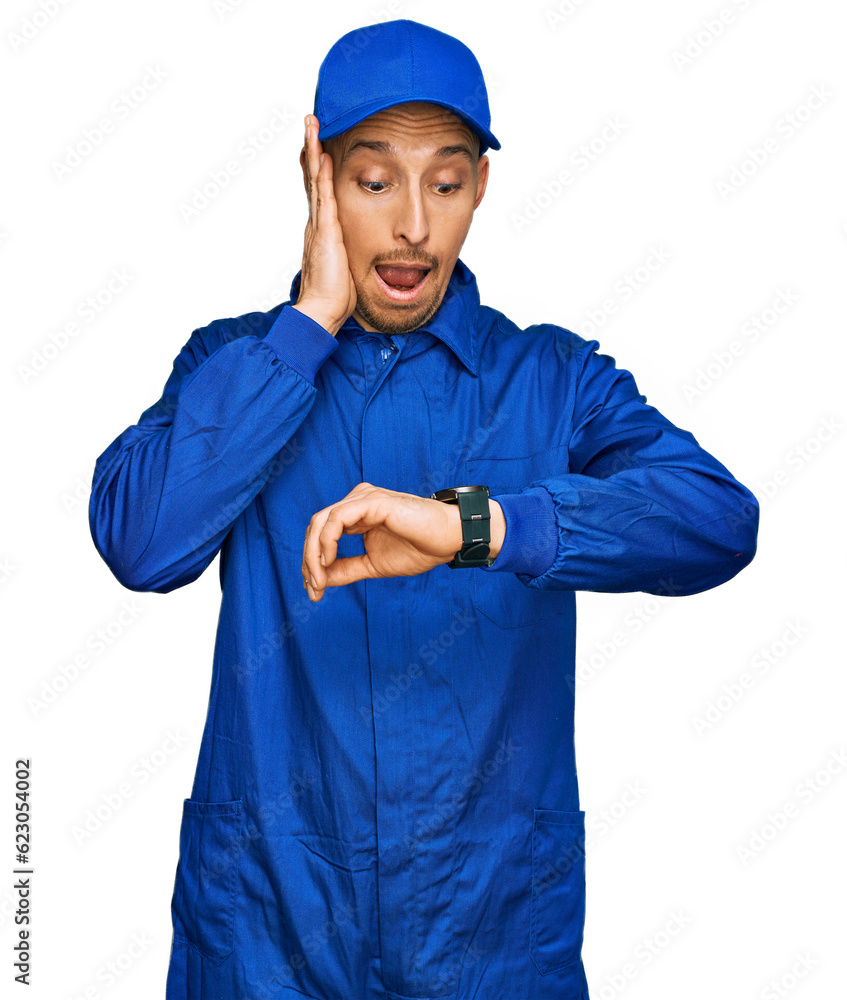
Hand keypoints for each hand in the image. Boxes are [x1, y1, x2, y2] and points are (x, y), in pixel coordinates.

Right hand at [293, 114, 357, 336]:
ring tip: (311, 124)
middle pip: (313, 177)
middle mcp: (317, 222)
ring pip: (315, 178)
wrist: (322, 311)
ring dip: (313, 150)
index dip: (318, 168)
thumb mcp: (346, 268)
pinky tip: (323, 153)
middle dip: (311, 149)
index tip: (318, 146)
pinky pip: (324, 194)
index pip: (320, 191)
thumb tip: (357, 252)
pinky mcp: (325, 231)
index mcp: (323, 230)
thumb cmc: (336, 296)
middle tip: (310, 122)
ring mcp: (319, 224)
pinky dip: (322, 172)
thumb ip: (349, 254)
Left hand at [301, 482, 462, 601]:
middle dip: (308, 560)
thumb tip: (318, 581)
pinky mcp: (372, 501)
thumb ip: (346, 570)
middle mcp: (356, 501)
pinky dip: (327, 541)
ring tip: (318, 580)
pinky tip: (329, 560)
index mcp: (356, 514)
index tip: (313, 591)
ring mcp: (363, 498)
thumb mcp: (374, 565)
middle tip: (312, 589)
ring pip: (321, 522)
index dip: (311, 562)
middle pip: (316, 526)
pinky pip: (337, 519)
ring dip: (313, 554)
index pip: (321, 533)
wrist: (449, 540)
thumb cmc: (420, 548)